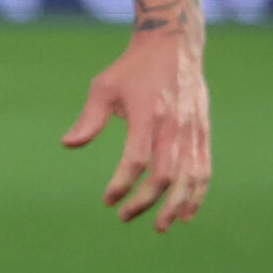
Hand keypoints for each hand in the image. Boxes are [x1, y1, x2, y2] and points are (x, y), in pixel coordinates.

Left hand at [62, 30, 210, 230]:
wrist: (172, 47)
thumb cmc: (132, 69)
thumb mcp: (104, 87)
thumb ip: (89, 119)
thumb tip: (68, 144)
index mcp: (148, 114)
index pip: (137, 159)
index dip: (123, 183)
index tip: (107, 199)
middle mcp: (174, 126)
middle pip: (165, 175)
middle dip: (146, 202)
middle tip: (124, 216)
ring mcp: (193, 131)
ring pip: (190, 178)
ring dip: (176, 205)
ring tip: (160, 226)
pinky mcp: (203, 133)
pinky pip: (204, 170)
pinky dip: (197, 194)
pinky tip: (185, 213)